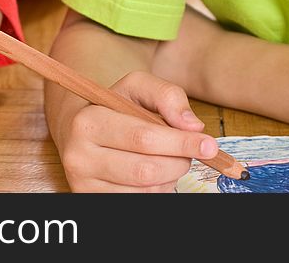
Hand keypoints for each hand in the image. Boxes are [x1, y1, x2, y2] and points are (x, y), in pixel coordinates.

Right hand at [57, 71, 219, 191]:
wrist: (79, 128)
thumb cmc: (113, 106)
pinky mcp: (89, 199)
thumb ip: (166, 96)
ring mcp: (83, 182)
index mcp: (88, 121)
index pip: (143, 138)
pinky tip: (153, 172)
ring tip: (167, 158)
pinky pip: (138, 201)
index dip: (181, 143)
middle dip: (179, 161)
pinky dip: (157, 189)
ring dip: (169, 176)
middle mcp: (79, 155)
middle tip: (188, 152)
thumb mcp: (137, 87)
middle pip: (147, 170)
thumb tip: (192, 126)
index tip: (209, 145)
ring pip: (146, 191)